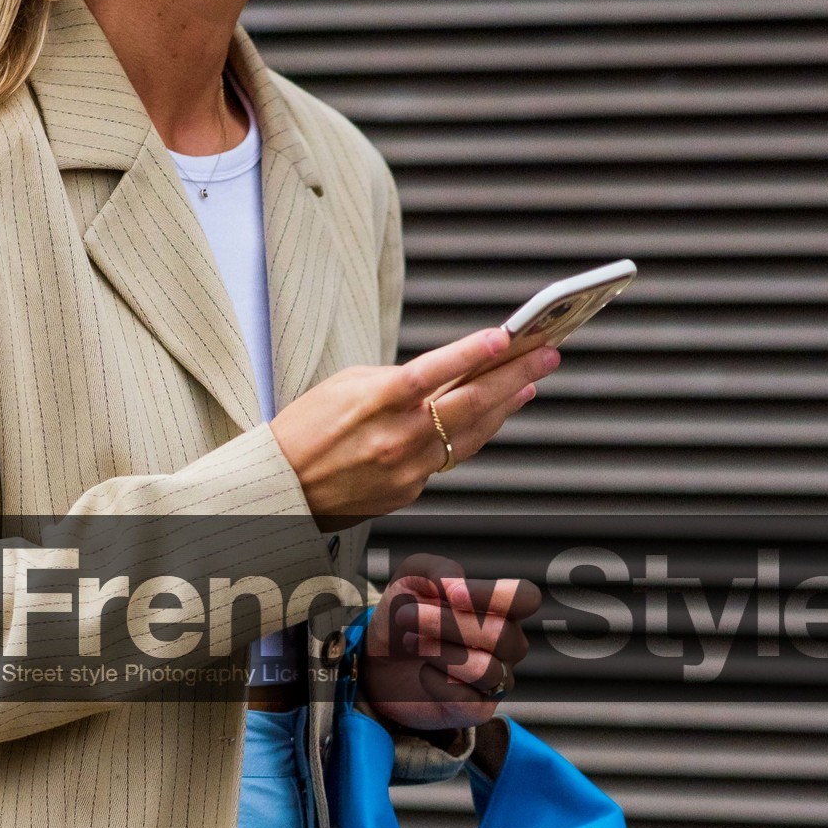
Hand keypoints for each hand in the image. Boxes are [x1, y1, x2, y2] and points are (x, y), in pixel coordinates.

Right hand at [269, 329, 557, 527]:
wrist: (282, 491)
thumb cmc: (305, 431)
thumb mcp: (344, 386)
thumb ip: (396, 379)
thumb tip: (445, 374)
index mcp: (376, 403)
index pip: (433, 372)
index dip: (472, 353)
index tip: (504, 336)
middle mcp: (397, 438)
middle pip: (469, 402)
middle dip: (515, 374)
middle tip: (545, 352)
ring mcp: (408, 469)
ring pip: (471, 433)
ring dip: (506, 404)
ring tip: (529, 380)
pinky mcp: (410, 491)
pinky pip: (450, 457)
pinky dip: (474, 432)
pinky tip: (493, 415)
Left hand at [358, 554, 540, 753]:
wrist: (377, 658)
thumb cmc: (405, 613)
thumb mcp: (412, 577)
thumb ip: (437, 569)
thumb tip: (457, 585)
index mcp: (501, 608)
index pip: (525, 598)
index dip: (494, 596)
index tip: (453, 595)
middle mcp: (507, 645)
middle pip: (500, 634)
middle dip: (448, 623)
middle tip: (406, 615)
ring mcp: (495, 679)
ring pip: (485, 669)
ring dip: (440, 651)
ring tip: (410, 641)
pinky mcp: (475, 710)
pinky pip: (467, 699)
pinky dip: (437, 682)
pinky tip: (422, 671)